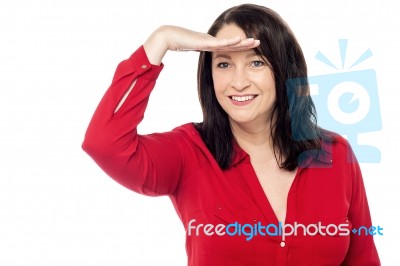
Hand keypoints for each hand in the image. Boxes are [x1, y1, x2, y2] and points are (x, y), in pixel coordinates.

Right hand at [144, 25, 259, 64]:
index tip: (251, 49)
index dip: (241, 48)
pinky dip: (231, 42)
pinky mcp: (205, 42)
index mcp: (211, 45)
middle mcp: (213, 42)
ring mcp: (210, 41)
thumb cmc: (178, 43)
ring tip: (255, 41)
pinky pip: (220, 43)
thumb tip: (203, 58)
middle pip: (233, 44)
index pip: (229, 48)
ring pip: (230, 42)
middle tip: (260, 42)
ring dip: (243, 42)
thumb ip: (199, 52)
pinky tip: (240, 40)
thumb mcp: (193, 49)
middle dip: (247, 44)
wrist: (169, 37)